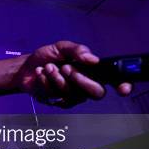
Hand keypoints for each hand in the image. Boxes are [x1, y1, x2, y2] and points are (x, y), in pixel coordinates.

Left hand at [15, 41, 132, 107]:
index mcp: (93, 71)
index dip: (123, 85)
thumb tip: (93, 59)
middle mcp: (85, 86)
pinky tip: (41, 74)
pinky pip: (56, 96)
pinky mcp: (57, 101)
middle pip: (97, 93)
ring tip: (48, 67)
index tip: (123, 89)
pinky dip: (45, 82)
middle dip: (81, 80)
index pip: (114, 80)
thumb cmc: (47, 56)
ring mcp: (72, 96)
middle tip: (66, 68)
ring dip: (57, 78)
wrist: (25, 67)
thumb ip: (78, 50)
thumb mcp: (62, 47)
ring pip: (72, 94)